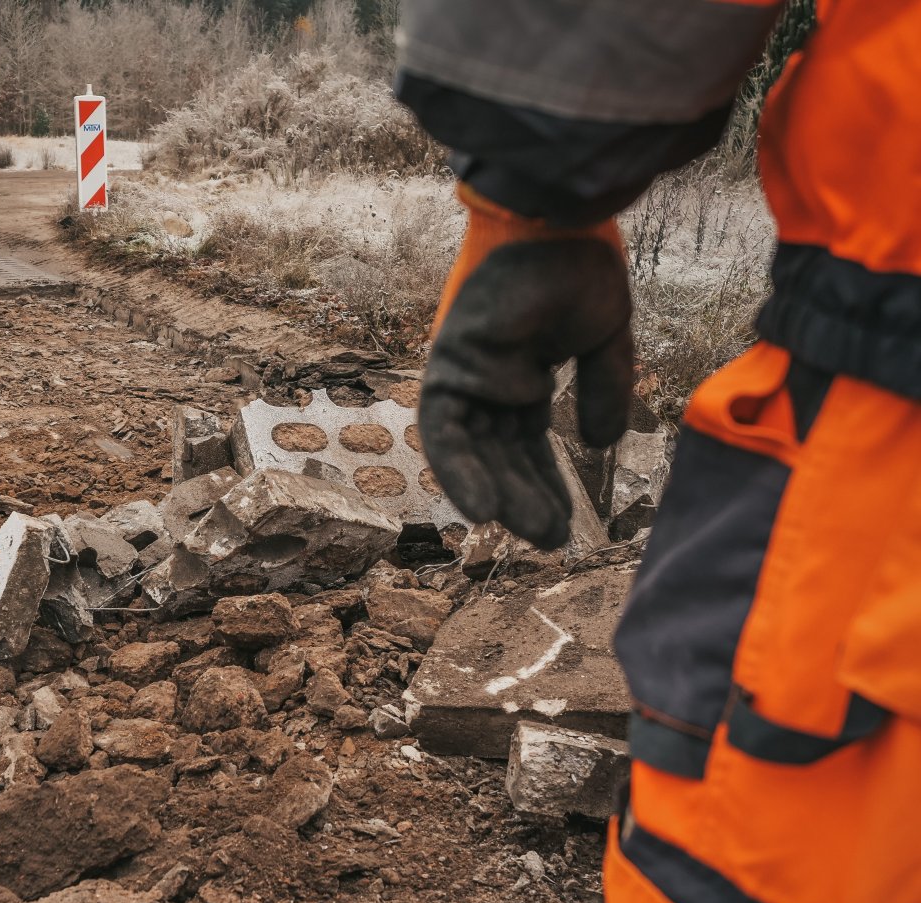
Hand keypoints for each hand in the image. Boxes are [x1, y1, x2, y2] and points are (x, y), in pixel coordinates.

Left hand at [419, 188, 633, 549]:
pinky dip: (460, 471)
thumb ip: (602, 391)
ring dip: (500, 494)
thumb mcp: (604, 338)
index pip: (526, 438)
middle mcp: (485, 375)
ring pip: (473, 450)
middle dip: (526, 496)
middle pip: (499, 451)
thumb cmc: (582, 264)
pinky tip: (485, 511)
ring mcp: (463, 371)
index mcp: (520, 368)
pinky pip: (444, 431)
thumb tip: (599, 445)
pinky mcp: (444, 366)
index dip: (544, 479)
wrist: (560, 219)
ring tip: (536, 534)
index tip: (567, 519)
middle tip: (552, 538)